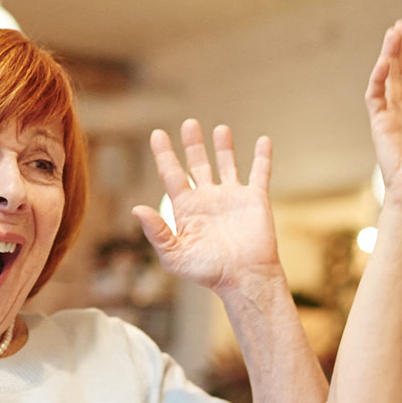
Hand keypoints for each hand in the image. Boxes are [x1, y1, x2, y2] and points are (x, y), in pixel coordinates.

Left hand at [135, 120, 282, 293]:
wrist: (245, 278)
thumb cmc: (209, 272)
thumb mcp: (174, 255)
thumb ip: (156, 232)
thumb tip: (137, 208)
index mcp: (187, 208)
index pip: (172, 174)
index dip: (164, 154)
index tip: (157, 134)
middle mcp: (209, 199)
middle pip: (198, 164)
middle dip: (193, 144)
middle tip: (189, 123)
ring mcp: (233, 197)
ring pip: (227, 164)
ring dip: (224, 147)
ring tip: (220, 129)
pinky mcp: (255, 199)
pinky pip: (260, 173)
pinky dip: (262, 156)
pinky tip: (264, 140)